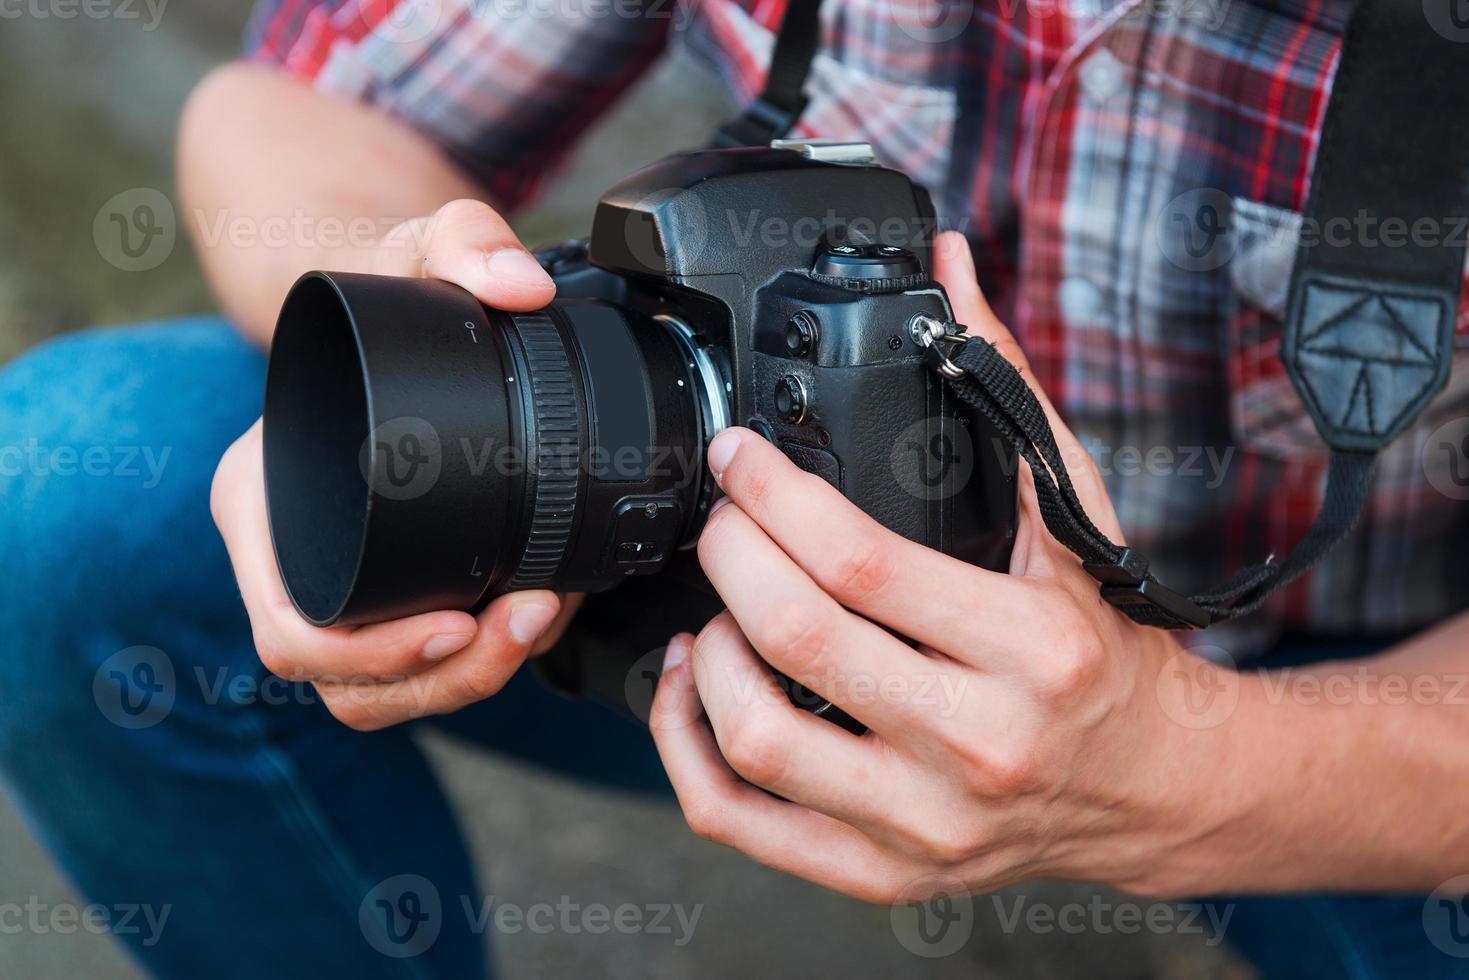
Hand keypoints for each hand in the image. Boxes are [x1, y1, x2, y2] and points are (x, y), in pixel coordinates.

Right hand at [212, 201, 579, 730]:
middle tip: (525, 619)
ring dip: (466, 682)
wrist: (386, 313)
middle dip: (442, 677)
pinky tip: (537, 612)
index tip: (454, 626)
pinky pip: (418, 668)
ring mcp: (340, 582)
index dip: (365, 654)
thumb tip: (519, 286)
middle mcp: (290, 556)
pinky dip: (478, 663)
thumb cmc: (379, 293)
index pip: (286, 625)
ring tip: (538, 617)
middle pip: (345, 681)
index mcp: (259, 500)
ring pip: (383, 694)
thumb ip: (462, 237)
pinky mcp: (390, 590)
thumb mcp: (412, 245)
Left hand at [649, 232, 1240, 901]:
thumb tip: (949, 270)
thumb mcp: (1076, 516)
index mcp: (1031, 649)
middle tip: (721, 519)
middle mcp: (980, 742)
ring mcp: (928, 821)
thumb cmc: (1108, 650)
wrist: (1158, 789)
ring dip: (705, 653)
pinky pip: (742, 824)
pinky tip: (694, 690)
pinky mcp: (887, 872)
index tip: (738, 459)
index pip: (859, 560)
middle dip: (726, 554)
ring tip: (717, 605)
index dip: (771, 494)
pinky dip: (687, 749)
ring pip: (755, 737)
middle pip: (795, 639)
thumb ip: (1004, 388)